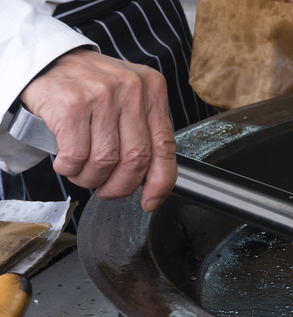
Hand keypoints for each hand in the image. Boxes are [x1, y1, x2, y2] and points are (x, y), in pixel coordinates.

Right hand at [20, 48, 176, 211]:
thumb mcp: (128, 100)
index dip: (160, 182)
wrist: (48, 61)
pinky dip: (70, 168)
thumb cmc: (91, 88)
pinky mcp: (72, 104)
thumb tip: (153, 182)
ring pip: (106, 161)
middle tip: (107, 190)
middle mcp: (132, 89)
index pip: (166, 146)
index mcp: (153, 90)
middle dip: (121, 186)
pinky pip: (77, 155)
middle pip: (136, 159)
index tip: (150, 201)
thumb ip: (144, 132)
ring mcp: (102, 94)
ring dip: (91, 178)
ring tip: (83, 174)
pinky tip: (66, 163)